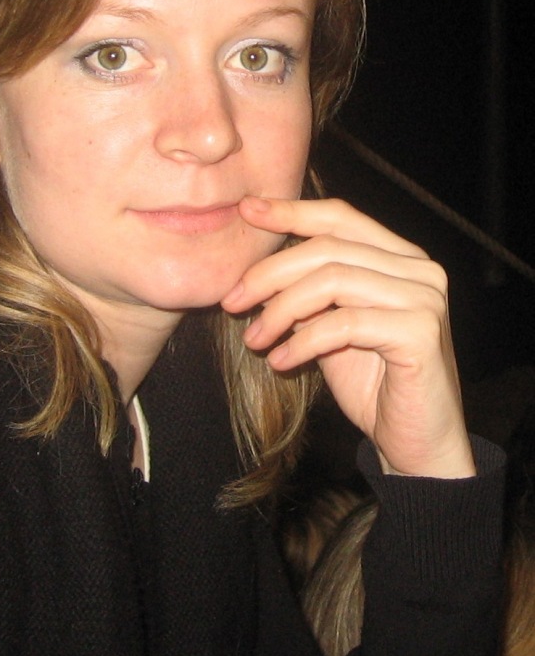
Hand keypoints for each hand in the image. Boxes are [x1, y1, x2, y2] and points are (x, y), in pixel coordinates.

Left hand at [221, 197, 475, 478]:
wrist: (416, 444)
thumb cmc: (372, 382)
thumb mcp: (329, 327)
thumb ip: (306, 292)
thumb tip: (255, 267)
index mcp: (401, 257)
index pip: (340, 218)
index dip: (291, 212)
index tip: (246, 212)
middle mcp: (419, 269)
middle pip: (328, 249)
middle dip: (270, 273)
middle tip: (232, 302)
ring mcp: (424, 298)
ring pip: (332, 281)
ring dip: (281, 310)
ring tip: (254, 340)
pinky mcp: (420, 333)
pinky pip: (344, 324)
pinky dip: (302, 341)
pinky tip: (280, 361)